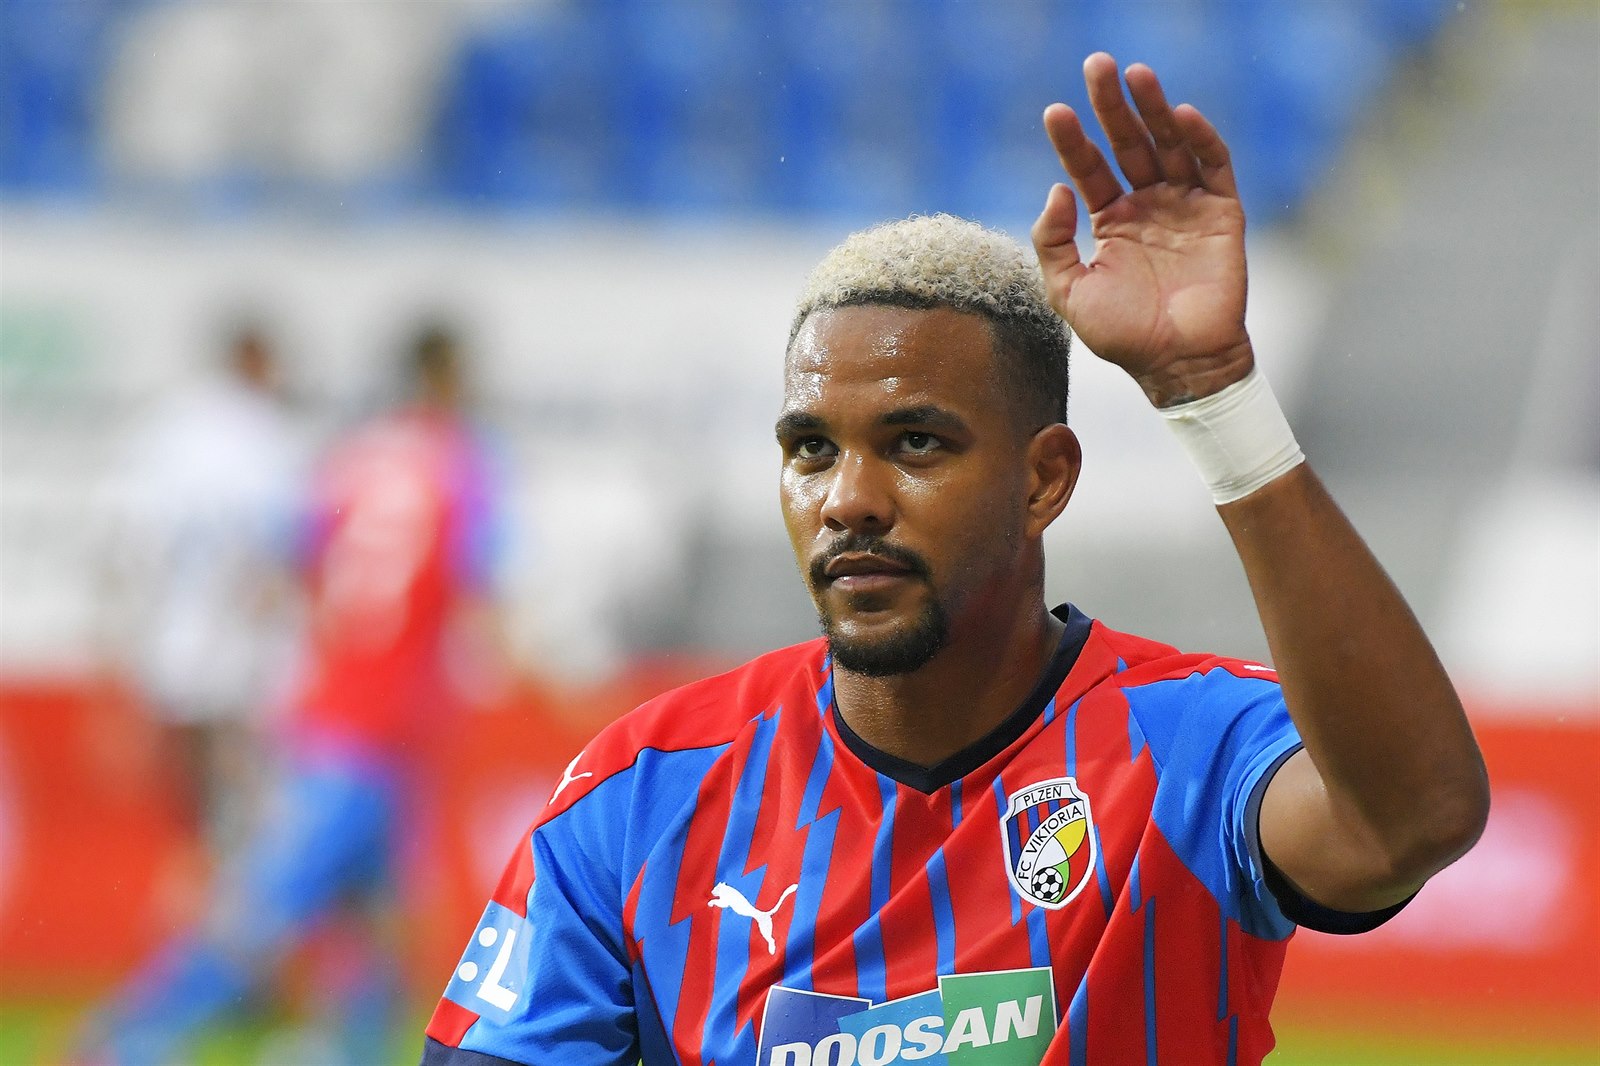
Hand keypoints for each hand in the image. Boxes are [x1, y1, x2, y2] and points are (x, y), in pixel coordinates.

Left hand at [1032, 53, 1252, 406]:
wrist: (1179, 365)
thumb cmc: (1123, 335)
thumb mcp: (1069, 291)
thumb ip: (1053, 242)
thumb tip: (1054, 189)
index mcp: (1111, 220)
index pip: (1089, 167)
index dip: (1072, 140)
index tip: (1054, 111)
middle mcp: (1147, 205)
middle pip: (1128, 143)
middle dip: (1112, 105)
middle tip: (1097, 64)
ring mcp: (1185, 207)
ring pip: (1169, 145)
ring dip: (1154, 109)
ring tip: (1136, 74)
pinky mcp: (1221, 214)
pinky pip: (1212, 167)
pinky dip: (1200, 140)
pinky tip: (1181, 115)